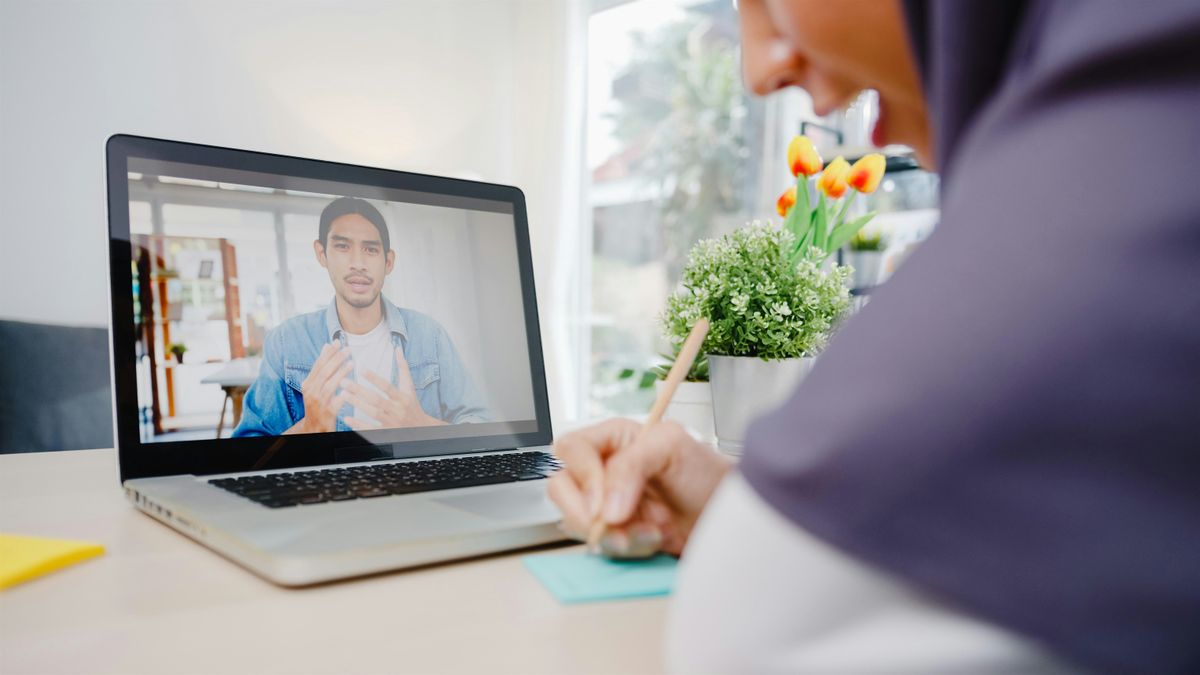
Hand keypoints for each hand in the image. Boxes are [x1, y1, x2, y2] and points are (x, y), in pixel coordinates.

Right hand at [289, 343, 352, 433]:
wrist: (312, 429)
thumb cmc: (317, 404)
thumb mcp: (315, 386)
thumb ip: (321, 368)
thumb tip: (327, 346)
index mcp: (308, 384)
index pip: (318, 365)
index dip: (328, 353)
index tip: (338, 341)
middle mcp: (311, 392)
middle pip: (324, 373)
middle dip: (336, 359)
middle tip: (348, 349)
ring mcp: (318, 404)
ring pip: (329, 386)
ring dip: (341, 373)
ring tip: (352, 363)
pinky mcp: (327, 414)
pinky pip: (335, 404)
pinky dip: (341, 397)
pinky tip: (348, 390)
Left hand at [343, 347, 445, 429]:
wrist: (421, 429)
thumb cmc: (413, 405)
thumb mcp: (409, 387)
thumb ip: (403, 368)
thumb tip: (397, 348)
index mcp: (403, 398)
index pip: (388, 387)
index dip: (375, 379)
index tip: (361, 369)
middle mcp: (397, 410)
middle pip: (376, 400)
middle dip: (359, 391)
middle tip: (343, 382)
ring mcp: (392, 423)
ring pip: (372, 413)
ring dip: (357, 404)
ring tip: (343, 395)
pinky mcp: (387, 433)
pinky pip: (371, 430)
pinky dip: (359, 425)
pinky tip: (347, 418)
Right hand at [548, 418, 730, 557]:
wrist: (726, 515)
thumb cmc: (705, 472)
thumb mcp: (671, 447)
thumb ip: (631, 465)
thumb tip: (605, 508)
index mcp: (611, 438)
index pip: (571, 449)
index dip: (582, 477)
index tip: (602, 504)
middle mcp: (603, 469)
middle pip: (561, 487)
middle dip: (585, 514)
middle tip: (613, 525)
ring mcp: (607, 504)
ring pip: (578, 523)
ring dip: (614, 535)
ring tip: (651, 532)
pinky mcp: (616, 533)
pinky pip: (601, 546)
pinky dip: (627, 549)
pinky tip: (654, 540)